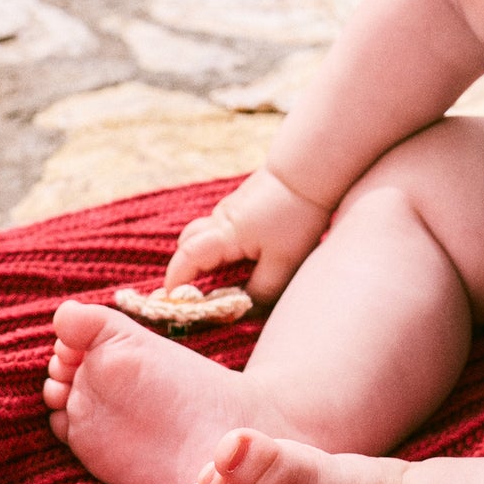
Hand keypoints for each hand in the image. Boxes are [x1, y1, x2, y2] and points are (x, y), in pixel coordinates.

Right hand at [164, 166, 330, 304]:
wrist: (308, 173)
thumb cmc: (295, 216)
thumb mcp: (282, 263)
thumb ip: (260, 291)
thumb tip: (241, 311)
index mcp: (224, 234)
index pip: (185, 259)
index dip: (175, 282)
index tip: (175, 303)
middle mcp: (219, 220)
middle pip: (186, 245)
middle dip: (184, 270)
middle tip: (194, 295)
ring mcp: (230, 210)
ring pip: (203, 236)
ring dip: (203, 258)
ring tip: (219, 282)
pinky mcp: (242, 206)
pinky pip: (219, 229)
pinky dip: (219, 247)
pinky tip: (240, 260)